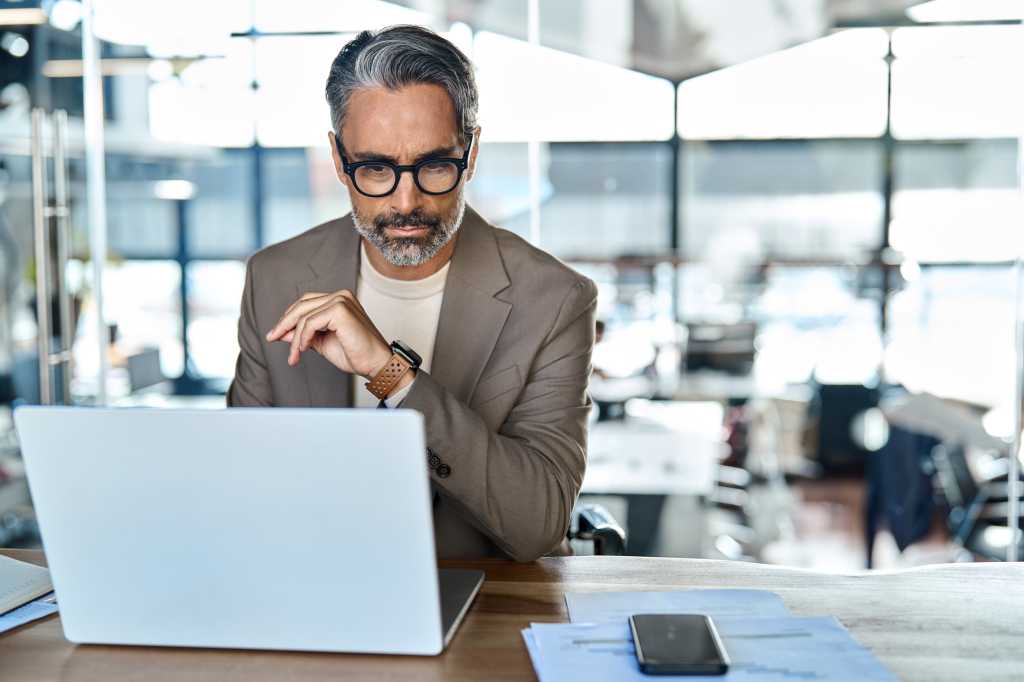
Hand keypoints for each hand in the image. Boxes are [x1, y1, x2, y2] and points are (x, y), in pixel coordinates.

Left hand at [265, 290, 392, 379]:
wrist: (376, 364)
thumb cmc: (355, 354)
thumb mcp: (322, 343)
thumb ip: (304, 334)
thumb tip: (282, 332)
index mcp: (339, 300)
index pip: (306, 303)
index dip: (289, 318)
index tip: (276, 334)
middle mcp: (340, 296)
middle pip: (302, 305)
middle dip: (284, 323)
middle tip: (272, 338)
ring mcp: (341, 300)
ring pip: (304, 315)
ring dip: (293, 337)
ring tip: (294, 355)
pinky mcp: (340, 310)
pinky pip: (310, 323)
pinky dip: (302, 338)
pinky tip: (302, 350)